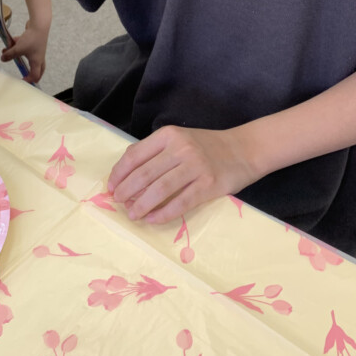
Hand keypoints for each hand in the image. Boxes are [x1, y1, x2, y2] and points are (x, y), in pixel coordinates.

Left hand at [0, 20, 47, 83]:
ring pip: (29, 56)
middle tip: (26, 76)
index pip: (35, 76)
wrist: (39, 25)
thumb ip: (10, 54)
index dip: (29, 80)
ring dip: (19, 56)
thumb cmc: (31, 39)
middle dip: (32, 73)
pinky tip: (11, 41)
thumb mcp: (18, 48)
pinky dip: (19, 46)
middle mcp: (39, 57)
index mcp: (37, 62)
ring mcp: (37, 49)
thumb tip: (2, 59)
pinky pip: (26, 47)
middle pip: (38, 69)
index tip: (21, 81)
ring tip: (8, 53)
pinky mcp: (35, 42)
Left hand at [107, 124, 258, 223]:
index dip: (119, 173)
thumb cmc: (206, 146)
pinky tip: (153, 220)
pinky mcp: (208, 185)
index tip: (111, 186)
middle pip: (145, 174)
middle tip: (119, 203)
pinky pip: (180, 202)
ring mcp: (195, 166)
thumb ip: (155, 151)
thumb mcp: (179, 139)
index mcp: (169, 135)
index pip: (135, 155)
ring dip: (142, 205)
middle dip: (127, 191)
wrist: (243, 150)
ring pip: (160, 189)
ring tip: (132, 214)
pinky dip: (163, 213)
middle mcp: (181, 148)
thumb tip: (125, 173)